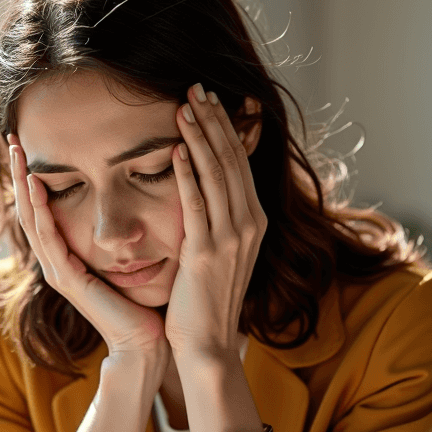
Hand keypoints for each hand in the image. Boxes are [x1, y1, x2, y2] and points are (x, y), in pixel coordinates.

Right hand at [8, 135, 168, 365]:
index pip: (45, 209)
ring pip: (32, 220)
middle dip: (20, 172)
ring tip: (16, 152)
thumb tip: (137, 202)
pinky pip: (49, 238)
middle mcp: (58, 263)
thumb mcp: (131, 259)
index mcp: (69, 257)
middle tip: (11, 135)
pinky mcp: (67, 281)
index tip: (30, 143)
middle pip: (30, 209)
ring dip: (22, 184)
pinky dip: (40, 210)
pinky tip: (35, 185)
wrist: (146, 344)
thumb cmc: (145, 305)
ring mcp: (58, 272)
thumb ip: (124, 235)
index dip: (35, 177)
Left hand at [165, 85, 267, 361]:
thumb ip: (217, 220)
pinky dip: (187, 175)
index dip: (224, 129)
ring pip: (216, 175)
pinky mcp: (205, 254)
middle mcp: (249, 225)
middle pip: (231, 161)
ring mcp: (230, 239)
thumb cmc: (206, 301)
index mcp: (254, 222)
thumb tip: (205, 189)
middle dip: (213, 121)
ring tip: (184, 106)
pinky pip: (196, 205)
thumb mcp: (220, 253)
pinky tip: (176, 149)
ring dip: (199, 137)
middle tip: (195, 87)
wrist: (207, 344)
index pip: (239, 164)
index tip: (208, 100)